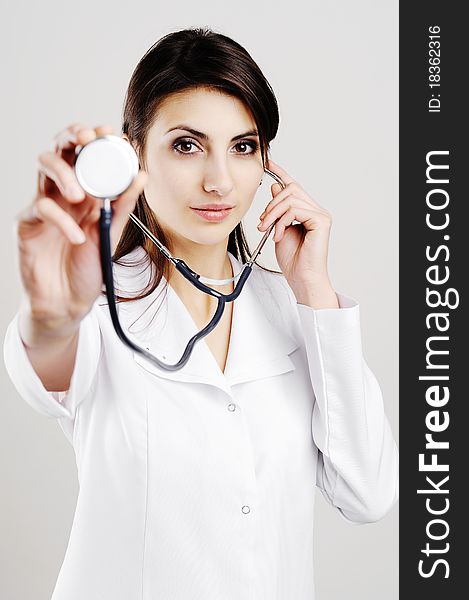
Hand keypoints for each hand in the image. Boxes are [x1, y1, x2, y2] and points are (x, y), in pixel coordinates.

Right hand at [15, 122, 146, 328]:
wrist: (68, 302)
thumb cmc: (87, 268)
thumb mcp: (111, 233)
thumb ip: (123, 205)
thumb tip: (141, 176)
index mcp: (84, 192)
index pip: (85, 155)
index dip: (95, 138)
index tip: (110, 131)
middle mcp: (62, 194)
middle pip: (59, 150)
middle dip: (72, 138)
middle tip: (87, 139)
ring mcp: (43, 206)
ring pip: (43, 168)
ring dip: (63, 173)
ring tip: (81, 196)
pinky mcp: (27, 224)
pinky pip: (40, 208)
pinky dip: (61, 221)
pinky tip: (77, 237)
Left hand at [257, 159, 338, 307]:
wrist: (301, 278)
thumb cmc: (292, 259)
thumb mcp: (278, 229)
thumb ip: (278, 210)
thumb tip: (275, 188)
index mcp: (307, 211)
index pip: (293, 186)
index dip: (281, 173)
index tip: (268, 163)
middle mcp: (316, 210)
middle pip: (290, 189)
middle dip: (271, 205)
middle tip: (262, 223)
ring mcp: (320, 215)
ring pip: (291, 198)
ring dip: (273, 214)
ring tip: (268, 230)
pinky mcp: (321, 221)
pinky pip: (295, 209)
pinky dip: (282, 221)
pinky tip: (279, 235)